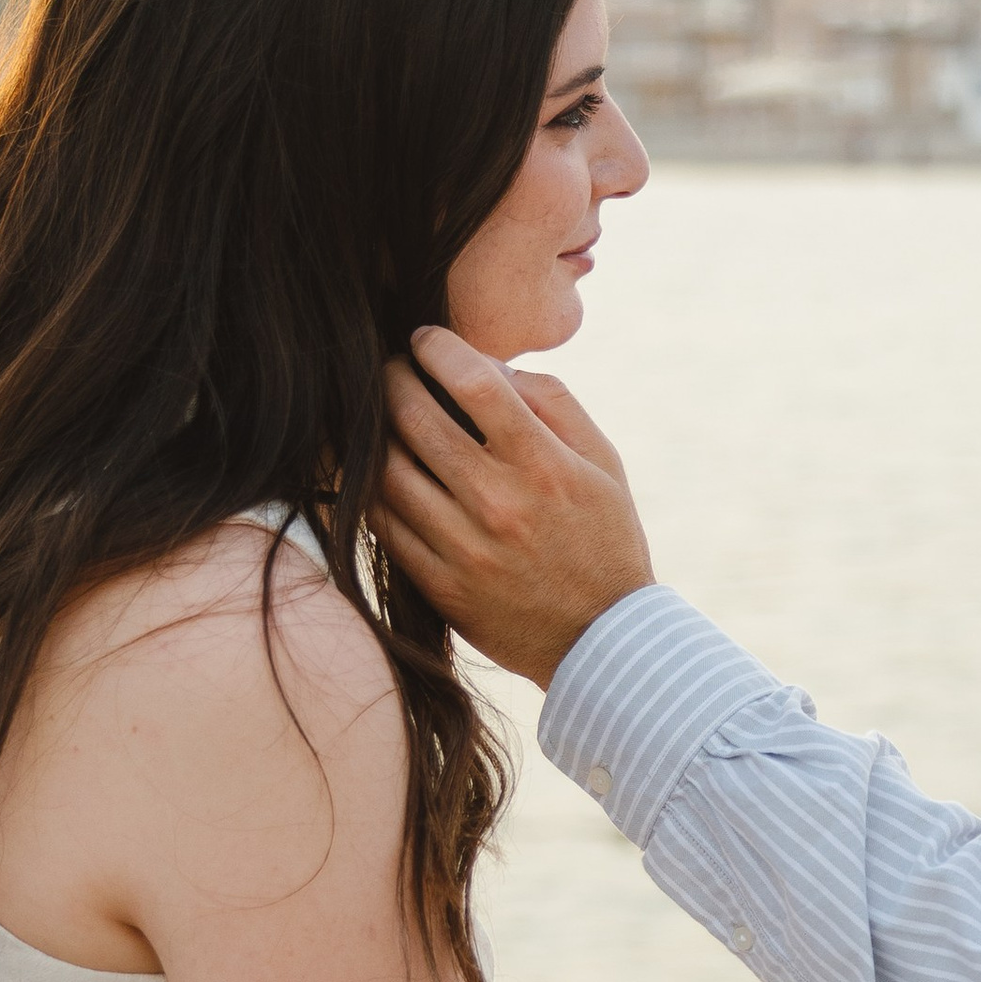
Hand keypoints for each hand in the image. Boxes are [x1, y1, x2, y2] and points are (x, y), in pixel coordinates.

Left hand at [376, 329, 653, 687]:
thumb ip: (554, 404)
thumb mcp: (604, 463)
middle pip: (417, 419)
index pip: (474, 382)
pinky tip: (383, 474)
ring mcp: (465, 549)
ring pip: (388, 471)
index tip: (426, 340)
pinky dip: (375, 491)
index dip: (438, 348)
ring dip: (376, 434)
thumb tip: (492, 366)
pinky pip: (385, 525)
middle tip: (392, 371)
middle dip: (393, 380)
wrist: (602, 641)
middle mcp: (500, 504)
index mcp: (544, 466)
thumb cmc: (605, 539)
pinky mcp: (441, 586)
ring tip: (381, 420)